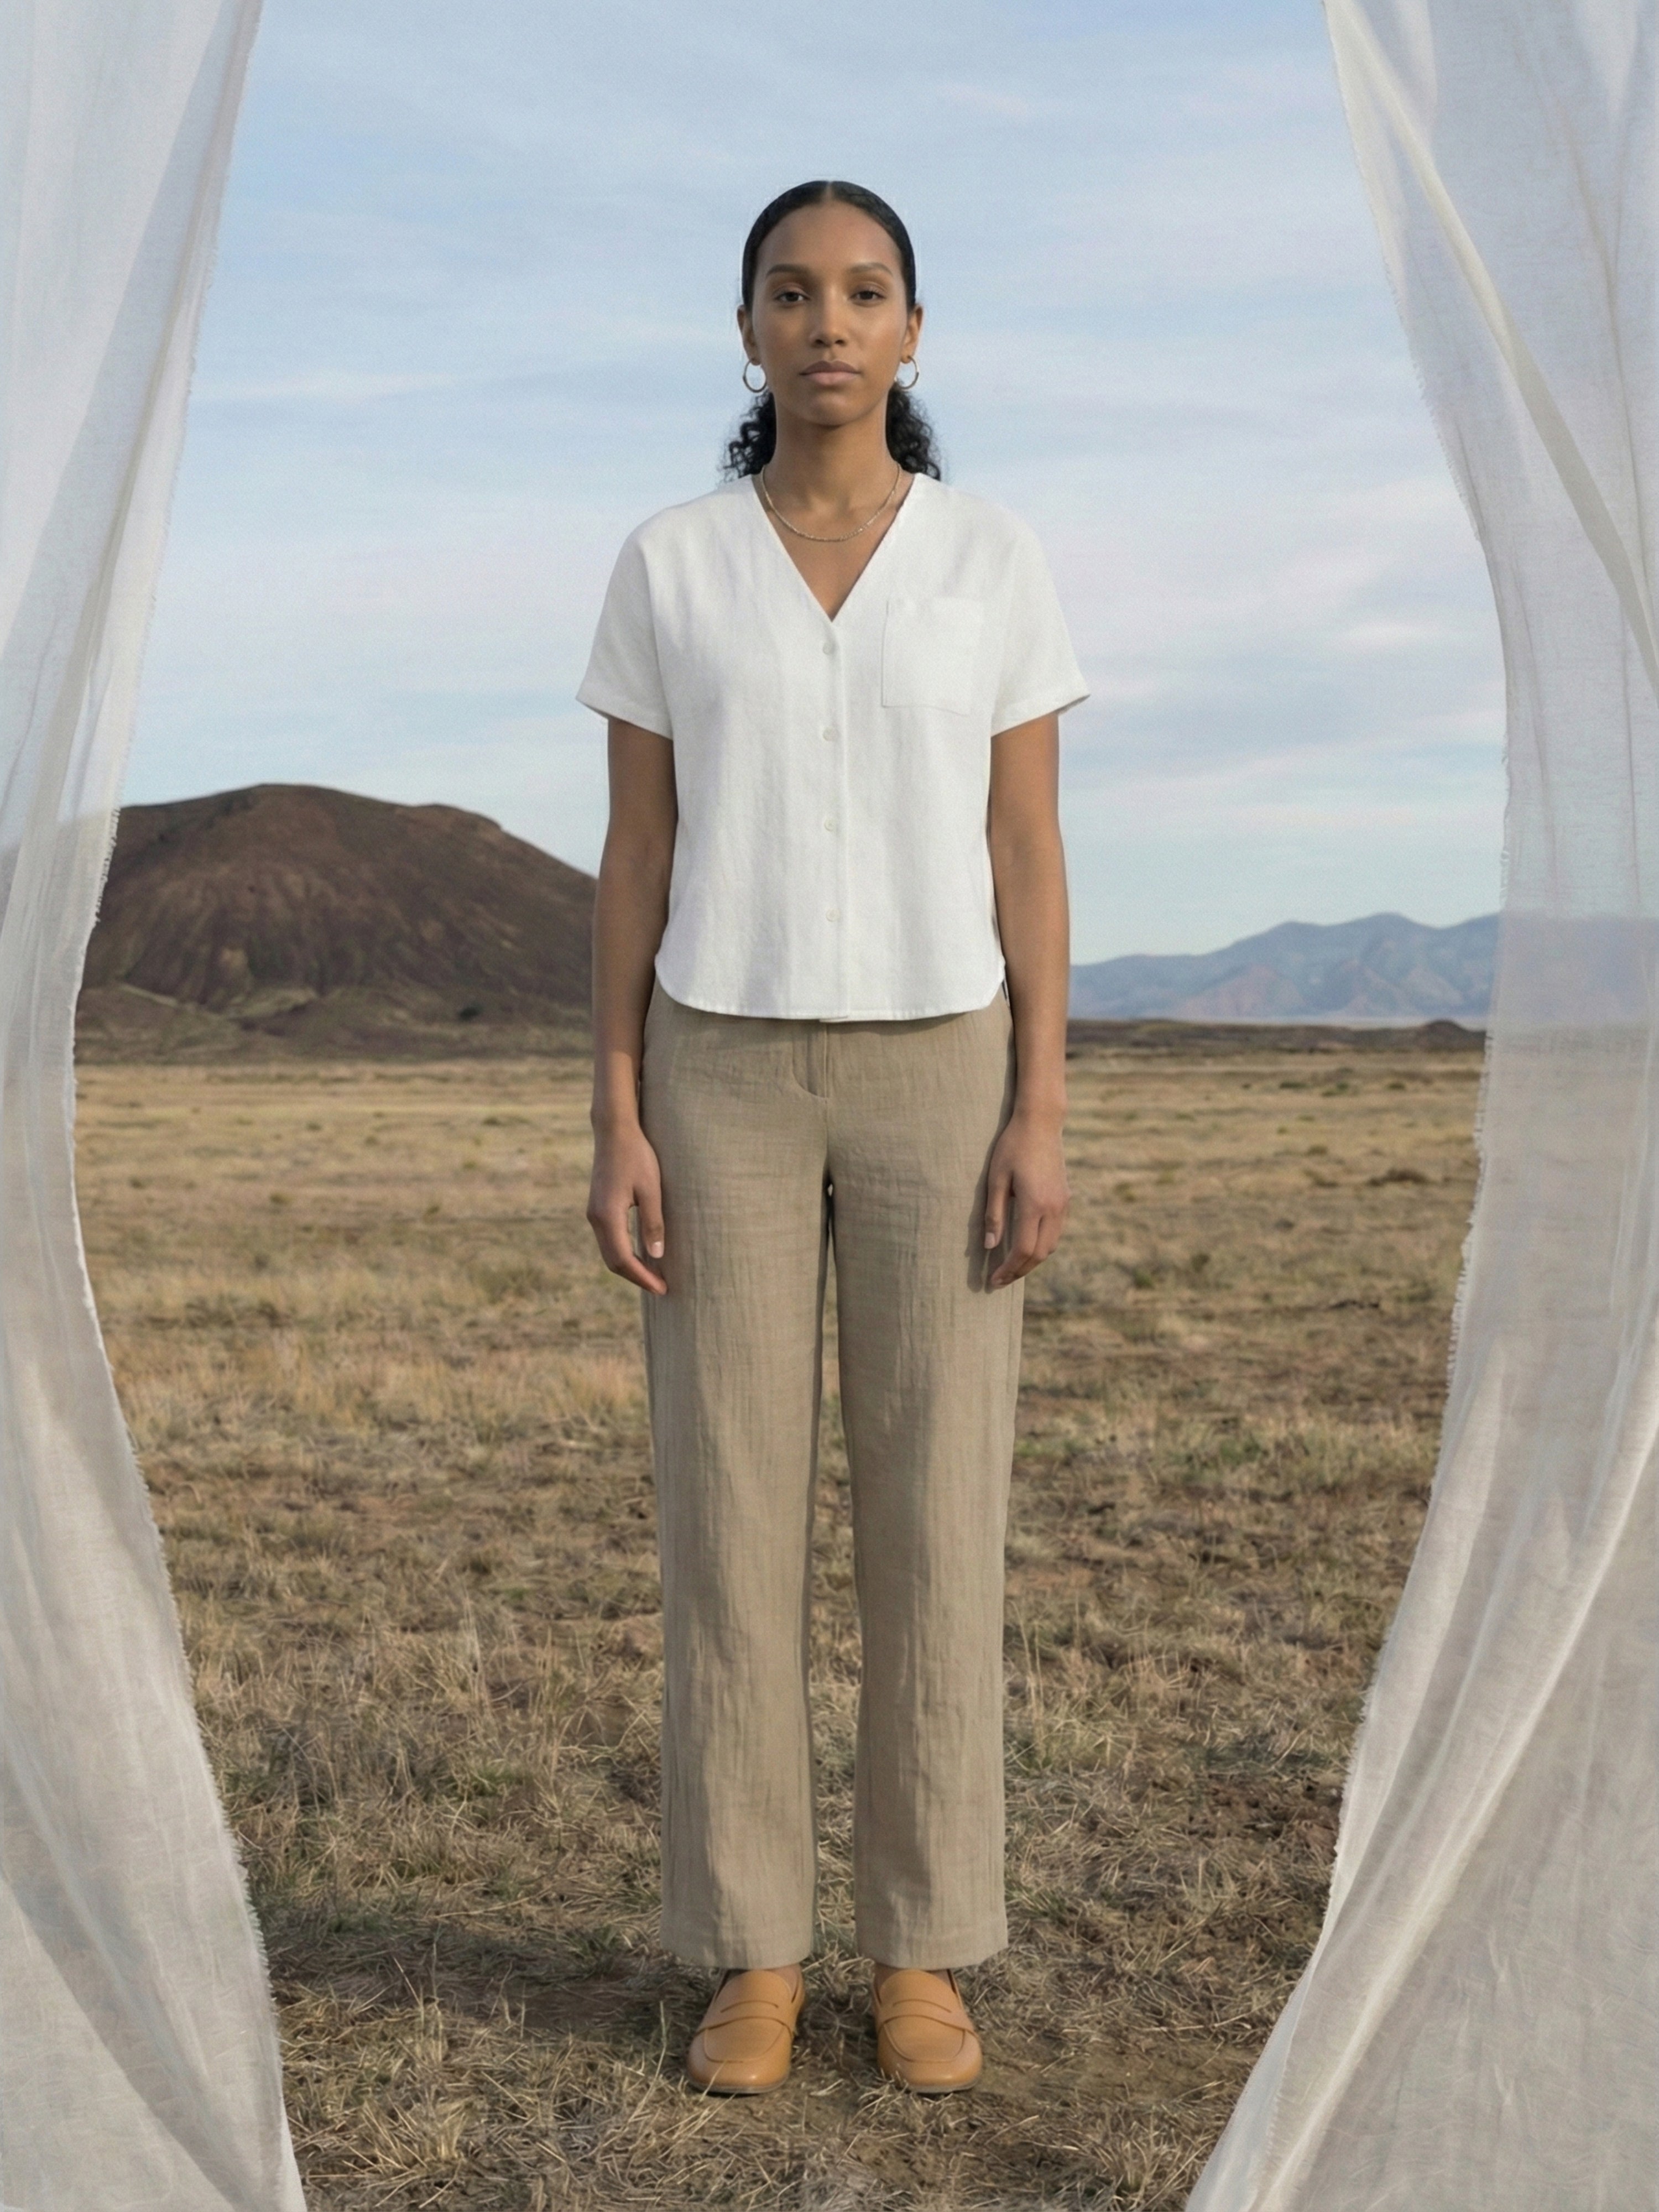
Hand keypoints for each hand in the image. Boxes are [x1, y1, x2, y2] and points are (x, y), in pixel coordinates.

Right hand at [587, 1120, 667, 1293]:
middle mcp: (595, 1218)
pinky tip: (641, 1254)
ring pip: (609, 1252)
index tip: (662, 1289)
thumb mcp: (651, 1189)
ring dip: (630, 1266)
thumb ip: (653, 1224)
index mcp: (607, 1216)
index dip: (643, 1277)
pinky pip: (609, 1239)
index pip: (624, 1259)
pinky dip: (624, 1252)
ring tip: (654, 1275)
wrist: (614, 1131)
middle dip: (636, 1277)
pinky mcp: (598, 1207)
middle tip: (661, 1287)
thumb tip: (656, 1256)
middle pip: (613, 1261)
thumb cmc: (637, 1156)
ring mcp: (594, 1213)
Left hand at [983, 1112, 1067, 1288]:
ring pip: (1050, 1246)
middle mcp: (1053, 1209)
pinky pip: (1055, 1233)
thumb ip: (994, 1214)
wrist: (1041, 1124)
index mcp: (1034, 1205)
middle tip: (1000, 1281)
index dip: (1008, 1269)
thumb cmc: (1012, 1147)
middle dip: (1019, 1271)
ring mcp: (1062, 1205)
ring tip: (1011, 1267)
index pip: (1022, 1250)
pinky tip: (1026, 1247)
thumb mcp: (995, 1179)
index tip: (993, 1281)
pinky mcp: (1065, 1199)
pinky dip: (1041, 1246)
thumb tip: (989, 1246)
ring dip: (1032, 1261)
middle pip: (1038, 1254)